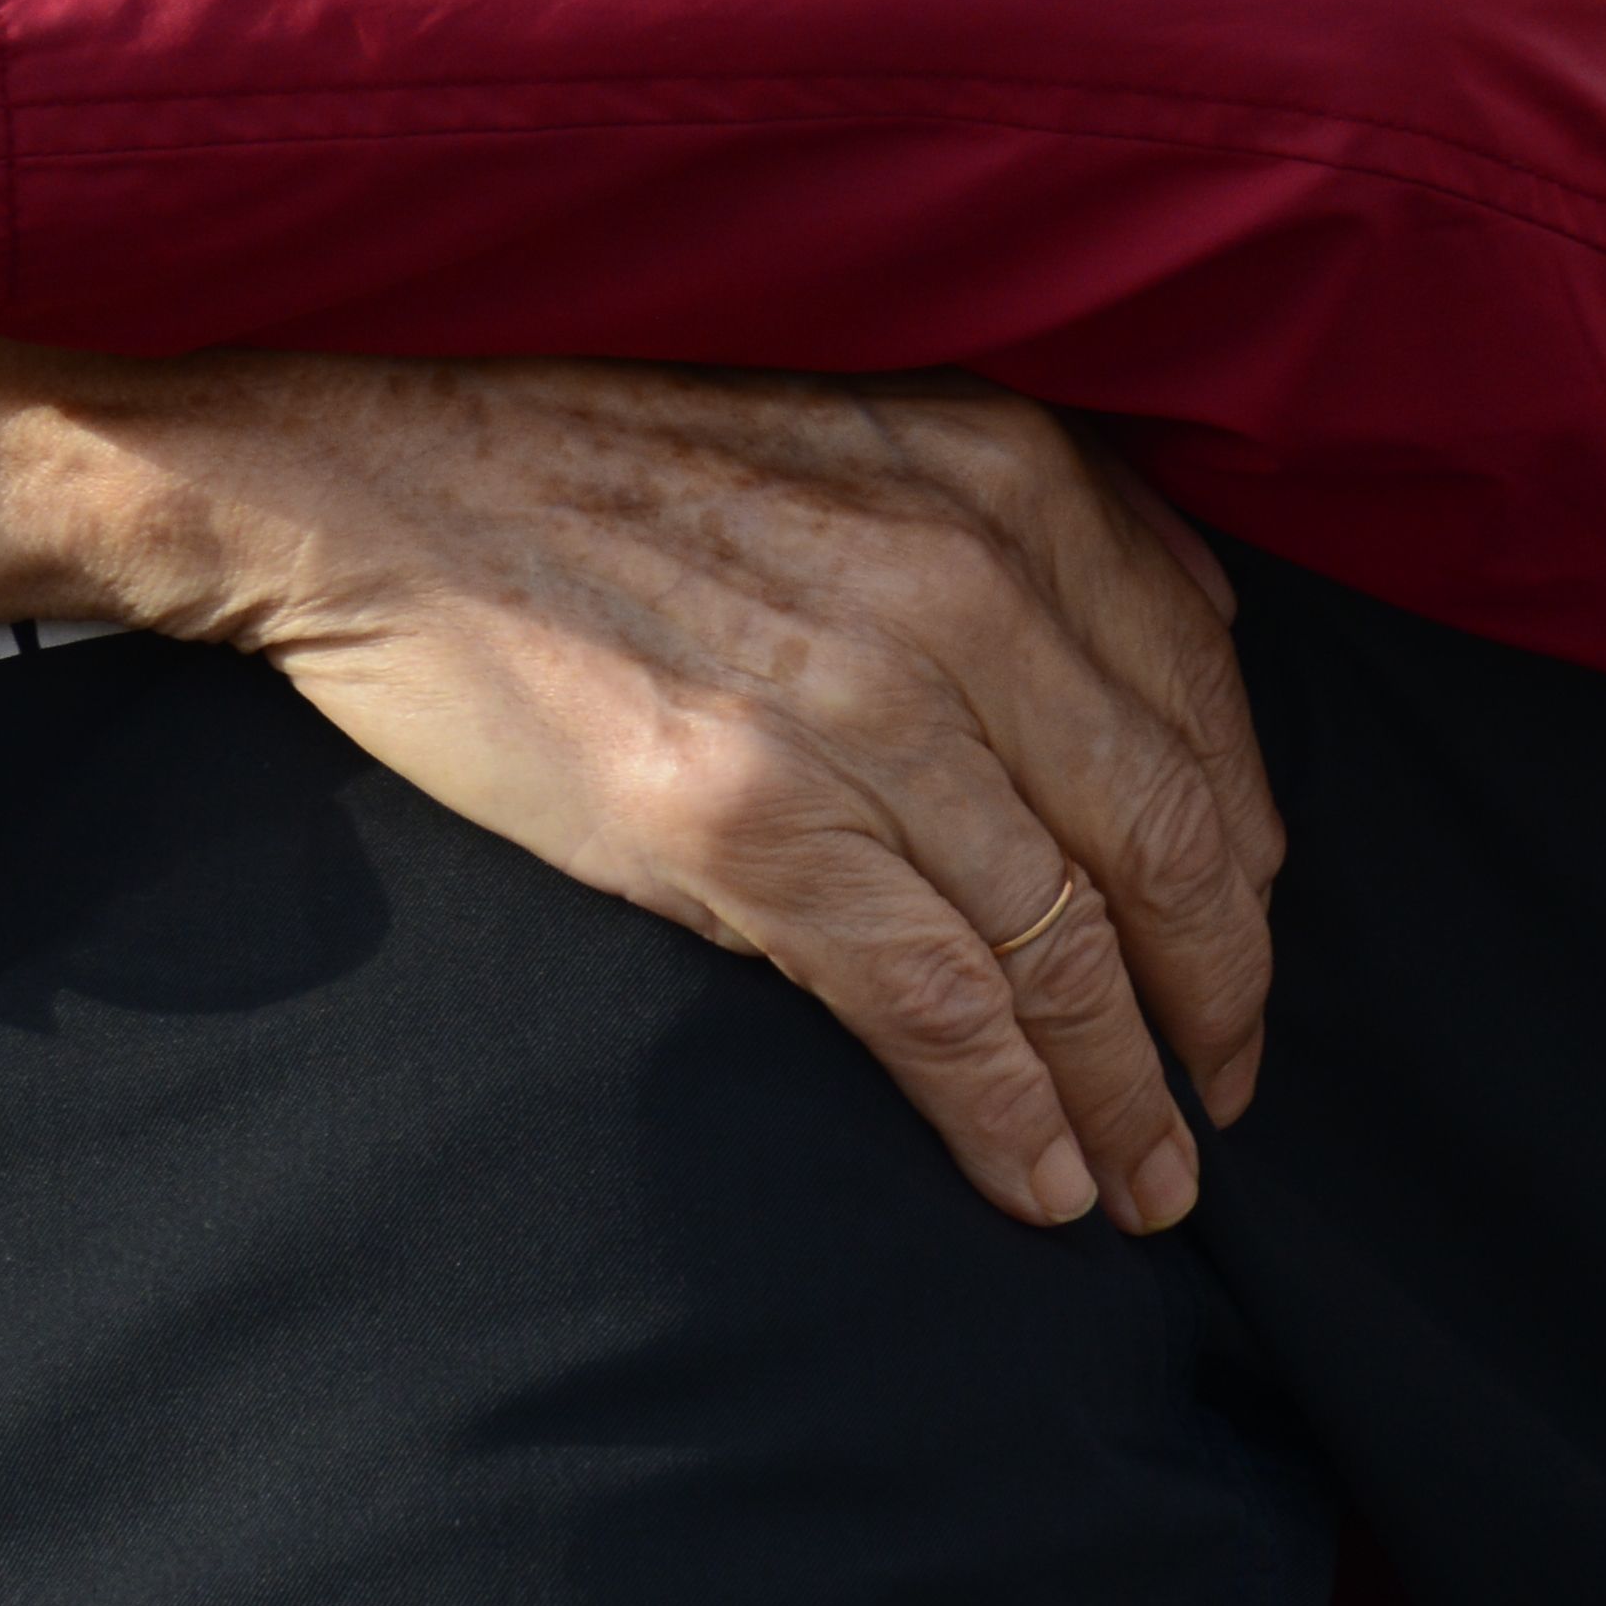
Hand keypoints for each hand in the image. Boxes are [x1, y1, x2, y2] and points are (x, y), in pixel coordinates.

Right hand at [0, 344, 1281, 1227]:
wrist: (357, 472)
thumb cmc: (594, 453)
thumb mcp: (853, 422)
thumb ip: (1027, 517)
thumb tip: (1193, 635)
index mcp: (1007, 477)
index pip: (1207, 709)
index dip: (1248, 865)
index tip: (1236, 959)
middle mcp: (965, 584)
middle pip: (1168, 843)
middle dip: (1217, 1001)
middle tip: (1223, 1102)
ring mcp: (863, 709)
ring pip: (1064, 945)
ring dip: (1125, 1092)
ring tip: (1144, 1181)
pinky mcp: (750, 822)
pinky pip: (942, 1007)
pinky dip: (1013, 1114)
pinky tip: (1042, 1182)